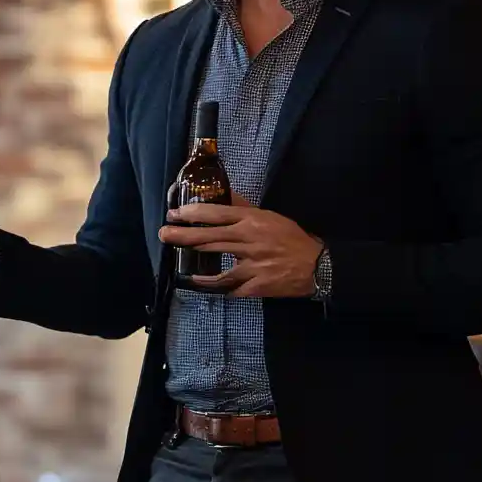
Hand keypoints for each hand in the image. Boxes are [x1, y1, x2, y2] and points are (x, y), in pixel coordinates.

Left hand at [158, 200, 321, 297]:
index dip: (194, 213)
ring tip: (179, 261)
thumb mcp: (270, 217)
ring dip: (196, 264)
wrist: (316, 265)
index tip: (175, 213)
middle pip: (211, 238)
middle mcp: (250, 241)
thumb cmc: (292, 238)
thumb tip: (223, 194)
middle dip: (184, 235)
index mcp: (253, 221)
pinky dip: (216, 286)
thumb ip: (245, 208)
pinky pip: (231, 287)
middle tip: (165, 233)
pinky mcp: (257, 285)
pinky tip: (200, 285)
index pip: (217, 214)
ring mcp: (253, 265)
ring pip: (218, 265)